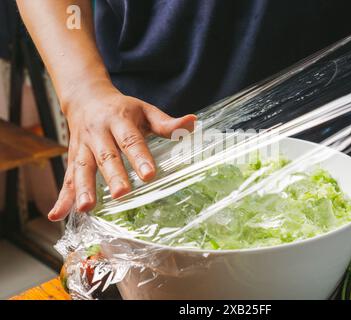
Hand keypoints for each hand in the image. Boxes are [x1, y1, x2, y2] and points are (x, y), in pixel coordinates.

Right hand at [48, 83, 195, 220]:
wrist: (86, 97)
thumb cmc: (122, 108)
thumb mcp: (145, 110)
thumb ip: (166, 123)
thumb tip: (192, 123)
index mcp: (119, 120)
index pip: (131, 140)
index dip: (140, 157)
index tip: (149, 174)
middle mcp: (98, 133)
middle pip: (105, 156)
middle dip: (113, 175)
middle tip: (122, 193)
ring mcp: (82, 146)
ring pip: (81, 168)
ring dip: (83, 188)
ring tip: (87, 208)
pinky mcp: (73, 157)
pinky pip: (67, 178)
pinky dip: (62, 197)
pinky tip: (57, 215)